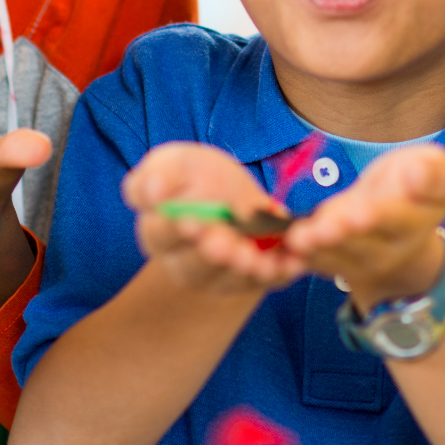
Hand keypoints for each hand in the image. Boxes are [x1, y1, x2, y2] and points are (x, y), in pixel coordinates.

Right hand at [123, 143, 306, 294]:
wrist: (228, 194)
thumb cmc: (193, 177)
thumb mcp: (173, 164)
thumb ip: (157, 177)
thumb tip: (152, 192)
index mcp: (160, 233)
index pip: (162, 235)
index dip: (174, 230)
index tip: (189, 222)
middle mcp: (187, 262)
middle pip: (196, 266)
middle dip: (212, 256)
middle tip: (223, 245)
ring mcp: (221, 274)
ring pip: (232, 278)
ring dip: (245, 270)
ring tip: (255, 259)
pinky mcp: (255, 276)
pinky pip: (268, 280)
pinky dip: (281, 273)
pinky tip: (292, 263)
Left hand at [285, 143, 444, 311]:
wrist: (405, 225)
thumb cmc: (415, 184)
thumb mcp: (435, 170)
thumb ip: (432, 173)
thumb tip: (417, 175)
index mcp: (416, 220)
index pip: (396, 218)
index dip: (377, 216)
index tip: (359, 212)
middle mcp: (390, 248)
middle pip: (362, 244)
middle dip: (338, 235)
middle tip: (317, 230)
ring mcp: (361, 261)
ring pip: (335, 256)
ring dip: (314, 248)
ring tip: (295, 238)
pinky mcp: (335, 262)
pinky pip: (315, 261)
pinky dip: (297, 255)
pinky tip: (279, 244)